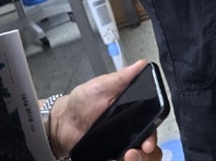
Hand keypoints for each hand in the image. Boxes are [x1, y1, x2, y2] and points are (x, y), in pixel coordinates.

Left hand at [48, 60, 162, 160]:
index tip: (148, 142)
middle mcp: (130, 132)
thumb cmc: (82, 101)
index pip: (152, 127)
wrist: (62, 123)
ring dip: (136, 160)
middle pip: (149, 149)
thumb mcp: (101, 86)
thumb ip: (121, 78)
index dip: (153, 136)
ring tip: (125, 158)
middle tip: (134, 153)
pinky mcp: (109, 157)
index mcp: (133, 113)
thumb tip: (142, 64)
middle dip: (147, 154)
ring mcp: (120, 147)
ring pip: (138, 159)